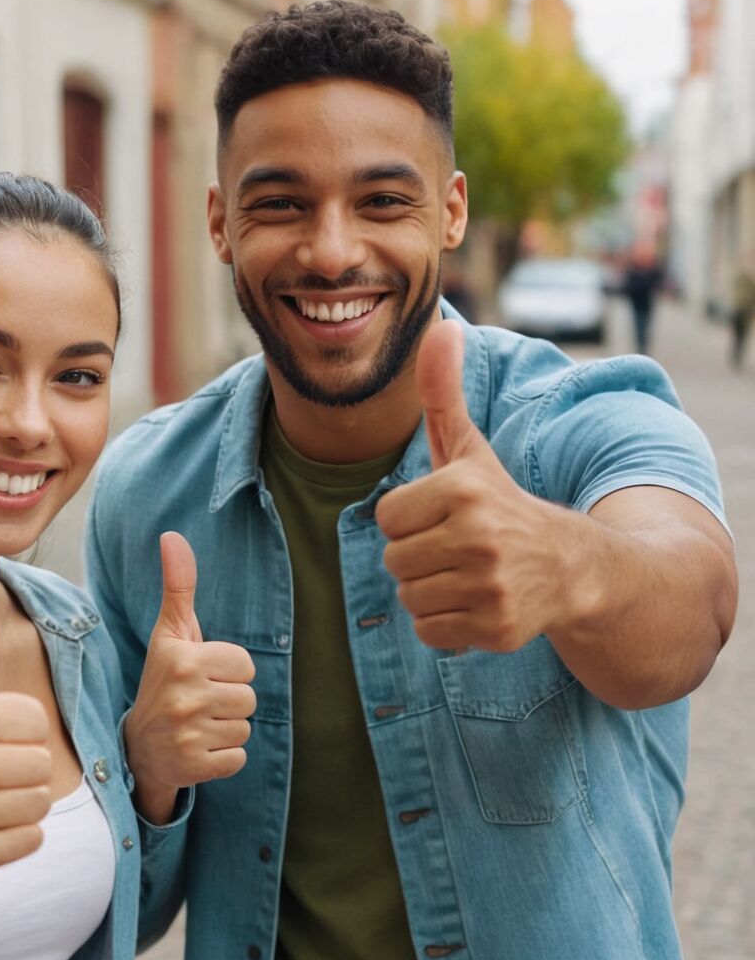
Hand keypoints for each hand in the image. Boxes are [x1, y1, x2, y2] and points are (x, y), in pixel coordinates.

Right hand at [124, 532, 255, 822]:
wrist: (137, 748)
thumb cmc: (164, 680)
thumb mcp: (170, 633)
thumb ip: (179, 586)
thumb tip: (172, 536)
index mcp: (183, 660)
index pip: (245, 664)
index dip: (229, 670)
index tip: (202, 675)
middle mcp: (185, 697)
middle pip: (249, 697)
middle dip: (230, 700)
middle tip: (199, 702)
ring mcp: (188, 735)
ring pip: (245, 728)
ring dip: (227, 728)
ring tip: (199, 724)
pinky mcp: (195, 767)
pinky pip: (238, 758)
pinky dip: (224, 757)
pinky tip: (199, 748)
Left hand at [376, 319, 564, 652]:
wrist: (572, 565)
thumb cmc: (500, 503)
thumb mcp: (468, 447)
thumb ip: (442, 394)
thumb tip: (440, 329)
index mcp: (464, 488)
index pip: (386, 518)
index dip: (410, 518)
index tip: (446, 514)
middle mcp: (479, 536)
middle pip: (394, 560)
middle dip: (419, 555)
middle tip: (458, 546)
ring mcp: (491, 585)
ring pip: (410, 597)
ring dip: (431, 589)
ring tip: (468, 572)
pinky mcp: (498, 628)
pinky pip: (431, 630)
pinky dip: (447, 622)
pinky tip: (477, 600)